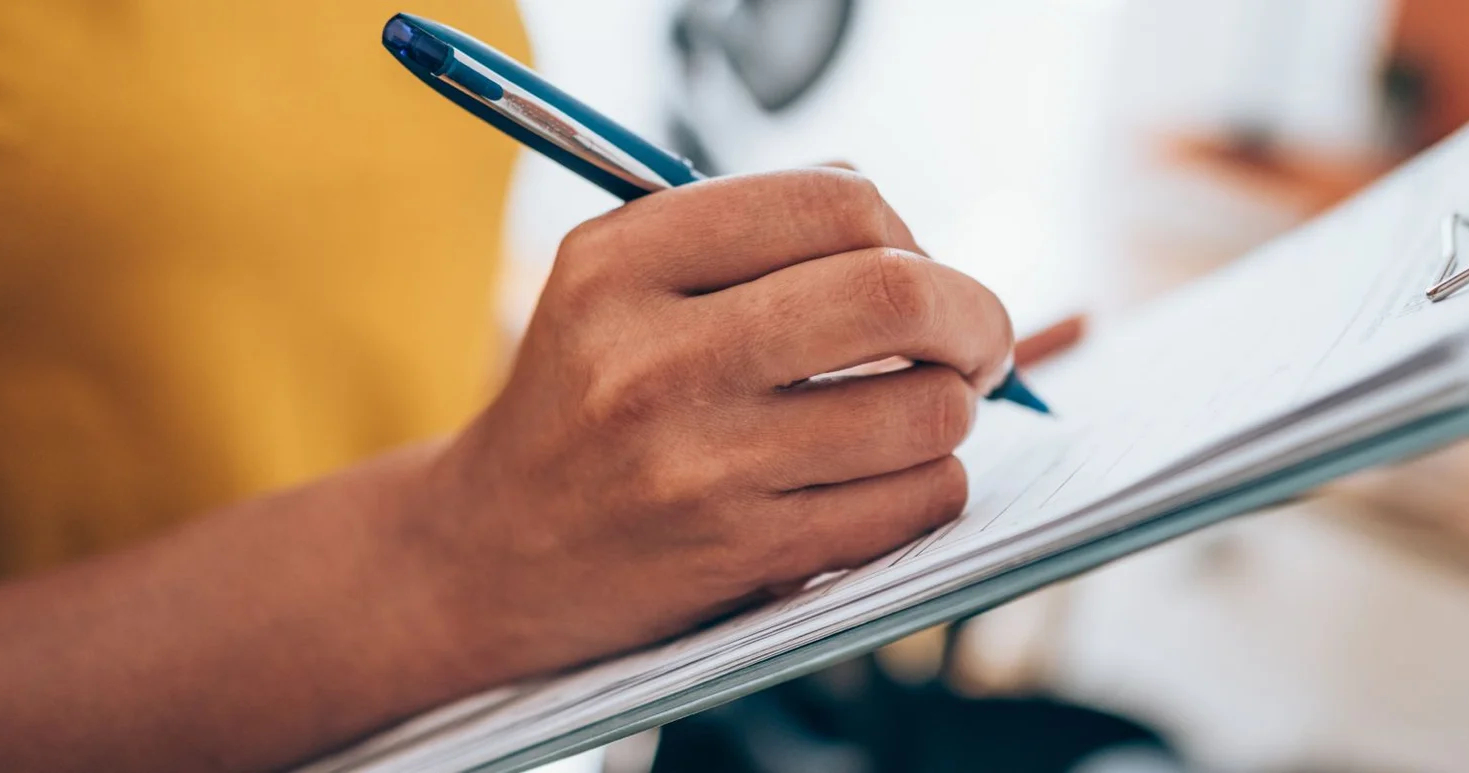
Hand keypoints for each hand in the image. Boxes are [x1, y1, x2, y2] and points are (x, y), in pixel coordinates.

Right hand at [410, 169, 1016, 683]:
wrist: (492, 553)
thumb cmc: (583, 400)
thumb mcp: (614, 281)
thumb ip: (744, 232)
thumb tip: (914, 239)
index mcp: (621, 263)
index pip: (834, 201)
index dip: (906, 230)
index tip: (913, 264)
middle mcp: (653, 360)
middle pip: (897, 297)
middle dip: (973, 314)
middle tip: (976, 338)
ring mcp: (700, 467)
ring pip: (926, 411)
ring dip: (954, 410)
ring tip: (921, 412)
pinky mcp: (744, 557)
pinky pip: (914, 505)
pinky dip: (933, 485)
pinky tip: (890, 480)